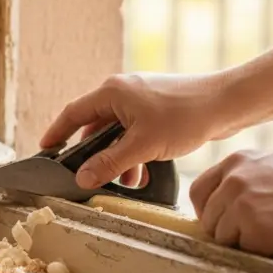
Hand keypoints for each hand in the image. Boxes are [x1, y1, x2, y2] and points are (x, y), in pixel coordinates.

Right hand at [39, 73, 232, 188]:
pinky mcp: (156, 107)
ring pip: (117, 131)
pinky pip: (135, 131)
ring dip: (118, 157)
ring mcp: (140, 98)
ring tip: (127, 181)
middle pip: (95, 125)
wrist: (226, 103)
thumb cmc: (185, 116)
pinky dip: (134, 150)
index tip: (46, 149)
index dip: (57, 132)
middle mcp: (122, 91)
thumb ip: (110, 163)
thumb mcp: (142, 146)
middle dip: (95, 154)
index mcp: (111, 92)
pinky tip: (144, 171)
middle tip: (91, 176)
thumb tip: (82, 178)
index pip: (73, 113)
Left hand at [189, 150, 272, 255]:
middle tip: (253, 228)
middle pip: (207, 217)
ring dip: (241, 239)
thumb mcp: (271, 166)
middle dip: (225, 228)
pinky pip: (240, 246)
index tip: (220, 220)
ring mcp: (240, 201)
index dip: (206, 210)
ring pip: (221, 235)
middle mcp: (233, 179)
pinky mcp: (251, 223)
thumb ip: (243, 176)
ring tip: (270, 228)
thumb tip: (221, 198)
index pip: (198, 190)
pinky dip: (257, 247)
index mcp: (236, 161)